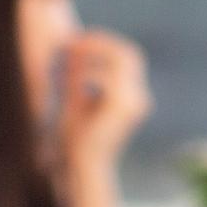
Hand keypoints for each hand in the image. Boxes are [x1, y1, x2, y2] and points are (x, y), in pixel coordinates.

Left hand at [54, 30, 150, 175]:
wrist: (83, 165)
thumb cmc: (78, 136)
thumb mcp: (79, 99)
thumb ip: (81, 76)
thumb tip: (75, 50)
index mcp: (133, 96)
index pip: (128, 56)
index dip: (106, 43)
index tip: (79, 41)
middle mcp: (138, 98)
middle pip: (129, 53)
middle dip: (101, 42)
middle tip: (72, 43)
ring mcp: (134, 102)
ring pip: (120, 60)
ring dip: (91, 54)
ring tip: (67, 59)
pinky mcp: (122, 107)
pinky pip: (105, 77)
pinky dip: (84, 74)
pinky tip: (67, 82)